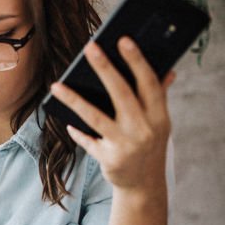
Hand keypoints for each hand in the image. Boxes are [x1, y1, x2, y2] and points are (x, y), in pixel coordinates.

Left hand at [49, 38, 173, 192]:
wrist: (144, 184)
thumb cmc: (148, 144)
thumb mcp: (159, 123)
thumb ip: (158, 97)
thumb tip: (168, 70)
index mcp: (159, 116)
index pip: (149, 83)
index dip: (137, 61)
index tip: (123, 40)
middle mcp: (144, 129)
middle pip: (121, 93)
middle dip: (105, 68)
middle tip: (90, 47)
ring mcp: (126, 145)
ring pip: (95, 117)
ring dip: (74, 100)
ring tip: (56, 86)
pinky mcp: (109, 159)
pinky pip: (87, 141)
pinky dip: (77, 132)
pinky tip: (67, 124)